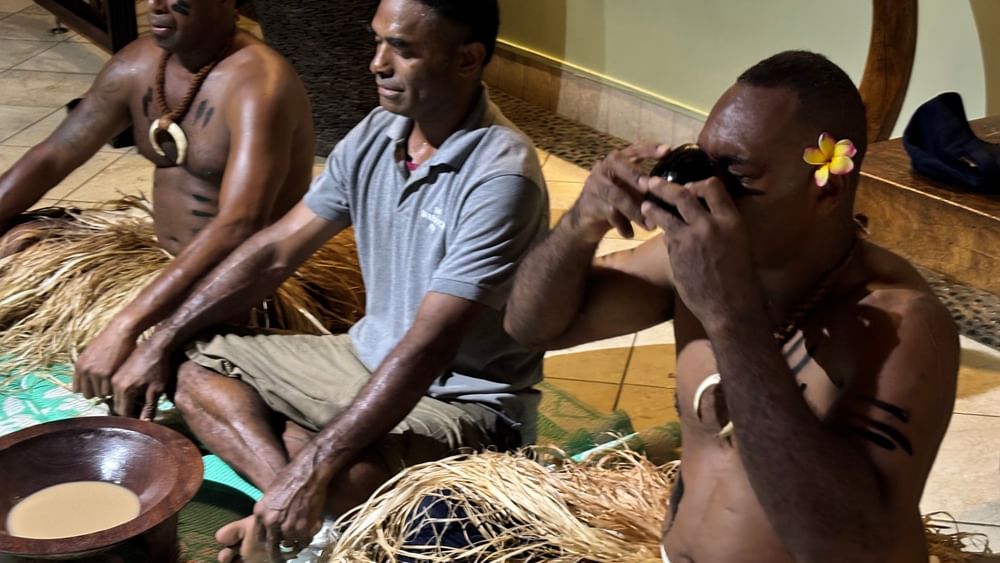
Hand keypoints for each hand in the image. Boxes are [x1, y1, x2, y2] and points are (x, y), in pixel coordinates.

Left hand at [73, 326, 136, 398]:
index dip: (88, 389)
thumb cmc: (110, 340)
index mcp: (79, 366)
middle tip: (107, 386)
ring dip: (107, 391)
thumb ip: (88, 366)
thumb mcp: (91, 353)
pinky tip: (119, 381)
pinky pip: (109, 391)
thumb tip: (90, 380)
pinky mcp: (106, 374)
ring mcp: (94, 373)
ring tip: (115, 383)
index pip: (77, 389)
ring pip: (100, 394)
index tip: (96, 387)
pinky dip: (114, 389)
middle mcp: (84, 371)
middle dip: (97, 392)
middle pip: (88, 394)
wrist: (120, 331)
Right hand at [110, 343, 169, 419]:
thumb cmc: (159, 367)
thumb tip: (144, 424)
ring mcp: (111, 376)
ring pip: (112, 396)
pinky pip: (110, 386)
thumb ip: (149, 407)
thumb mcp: (157, 389)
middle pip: (115, 405)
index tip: (141, 417)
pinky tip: (130, 389)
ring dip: (121, 401)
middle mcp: (113, 383)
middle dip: (126, 410)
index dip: (132, 418)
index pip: (122, 413)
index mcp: (124, 389)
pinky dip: (117, 391)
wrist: (155, 344)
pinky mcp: (112, 370)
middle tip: (140, 408)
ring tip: (136, 398)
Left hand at [250, 453, 328, 560]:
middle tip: (283, 553)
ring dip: (295, 540)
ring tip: (301, 534)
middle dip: (277, 550)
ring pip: (290, 542)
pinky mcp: (302, 528)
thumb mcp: (272, 494)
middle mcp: (270, 522)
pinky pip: (303, 539)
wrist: (308, 472)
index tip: (272, 546)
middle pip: (272, 545)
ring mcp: (286, 526)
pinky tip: (310, 529)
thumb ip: (270, 511)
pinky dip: (307, 537)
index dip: (267, 543)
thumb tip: (272, 524)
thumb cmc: (292, 477)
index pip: (259, 537)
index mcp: (260, 512)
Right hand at [568, 142, 669, 240]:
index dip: (649, 149)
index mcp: (616, 162)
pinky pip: (608, 213)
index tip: (668, 150)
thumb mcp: (631, 191)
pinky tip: (630, 234)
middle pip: (619, 165)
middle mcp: (603, 168)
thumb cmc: (615, 202)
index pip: (633, 149)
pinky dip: (622, 225)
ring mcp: (593, 185)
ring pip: (617, 195)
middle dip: (637, 176)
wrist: (586, 222)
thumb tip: (677, 191)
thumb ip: (646, 187)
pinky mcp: (588, 203)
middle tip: (652, 188)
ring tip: (651, 226)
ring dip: (635, 211)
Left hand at [640, 177, 764, 330]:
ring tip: (645, 205)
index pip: (713, 186)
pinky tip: (656, 230)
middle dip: (664, 186)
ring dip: (653, 206)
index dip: (698, 183)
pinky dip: (661, 230)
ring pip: (665, 213)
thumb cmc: (739, 277)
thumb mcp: (738, 243)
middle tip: (651, 182)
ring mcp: (691, 238)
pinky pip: (665, 234)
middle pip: (683, 194)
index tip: (689, 186)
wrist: (730, 306)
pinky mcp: (676, 253)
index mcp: (731, 220)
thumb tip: (706, 212)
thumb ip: (721, 225)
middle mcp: (710, 225)